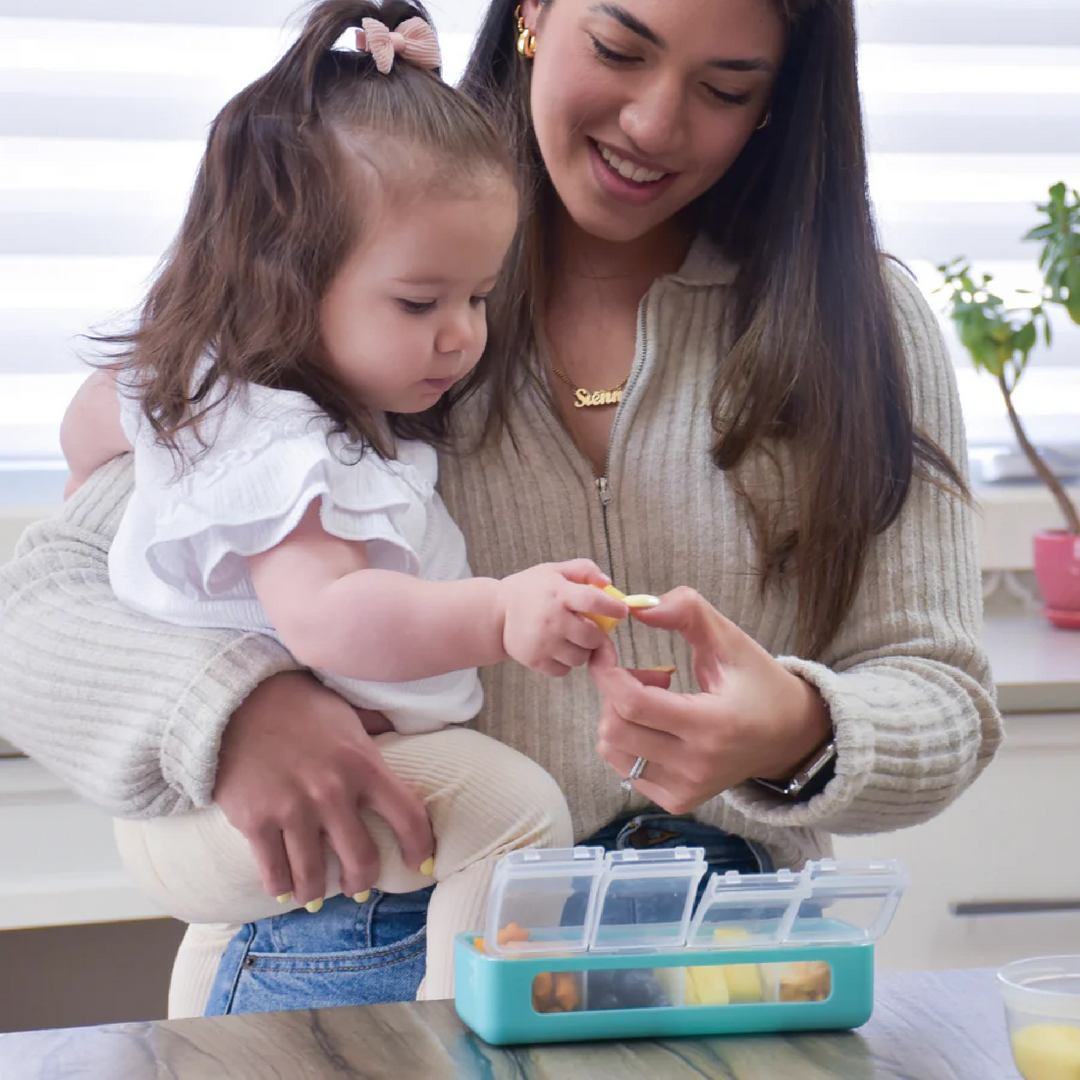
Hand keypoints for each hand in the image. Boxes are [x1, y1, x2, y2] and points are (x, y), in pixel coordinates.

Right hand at [213, 672, 433, 904]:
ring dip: (317, 892)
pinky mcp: (255, 821)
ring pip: (314, 876)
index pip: (408, 817)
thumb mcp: (348, 713)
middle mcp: (332, 792)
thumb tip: (408, 729)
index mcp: (364, 764)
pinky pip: (273, 871)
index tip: (420, 864)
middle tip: (358, 886)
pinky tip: (284, 889)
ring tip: (315, 895)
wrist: (237, 700)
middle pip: (362, 860)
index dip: (420, 848)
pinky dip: (280, 887)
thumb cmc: (299, 705)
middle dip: (362, 881)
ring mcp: (293, 809)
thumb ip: (377, 729)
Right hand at [498, 559, 625, 676]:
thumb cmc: (530, 590)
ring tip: (570, 639)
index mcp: (558, 593)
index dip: (613, 607)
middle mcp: (551, 619)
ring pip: (580, 658)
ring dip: (581, 651)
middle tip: (589, 630)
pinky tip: (557, 650)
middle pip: (592, 637)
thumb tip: (607, 583)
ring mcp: (543, 643)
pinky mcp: (534, 660)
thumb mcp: (554, 570)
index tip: (621, 611)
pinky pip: (564, 670)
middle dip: (596, 635)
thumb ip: (583, 569)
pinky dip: (564, 663)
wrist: (495, 612)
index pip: (594, 601)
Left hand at [589, 587, 832, 813]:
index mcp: (712, 725)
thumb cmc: (759, 684)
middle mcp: (696, 766)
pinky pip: (625, 769)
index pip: (633, 703)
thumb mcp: (730, 640)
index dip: (606, 671)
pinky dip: (627, 741)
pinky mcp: (678, 801)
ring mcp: (686, 789)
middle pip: (615, 728)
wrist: (789, 738)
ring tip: (652, 699)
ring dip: (618, 716)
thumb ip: (688, 612)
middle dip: (614, 691)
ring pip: (613, 751)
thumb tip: (639, 607)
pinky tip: (656, 725)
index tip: (604, 648)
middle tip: (644, 673)